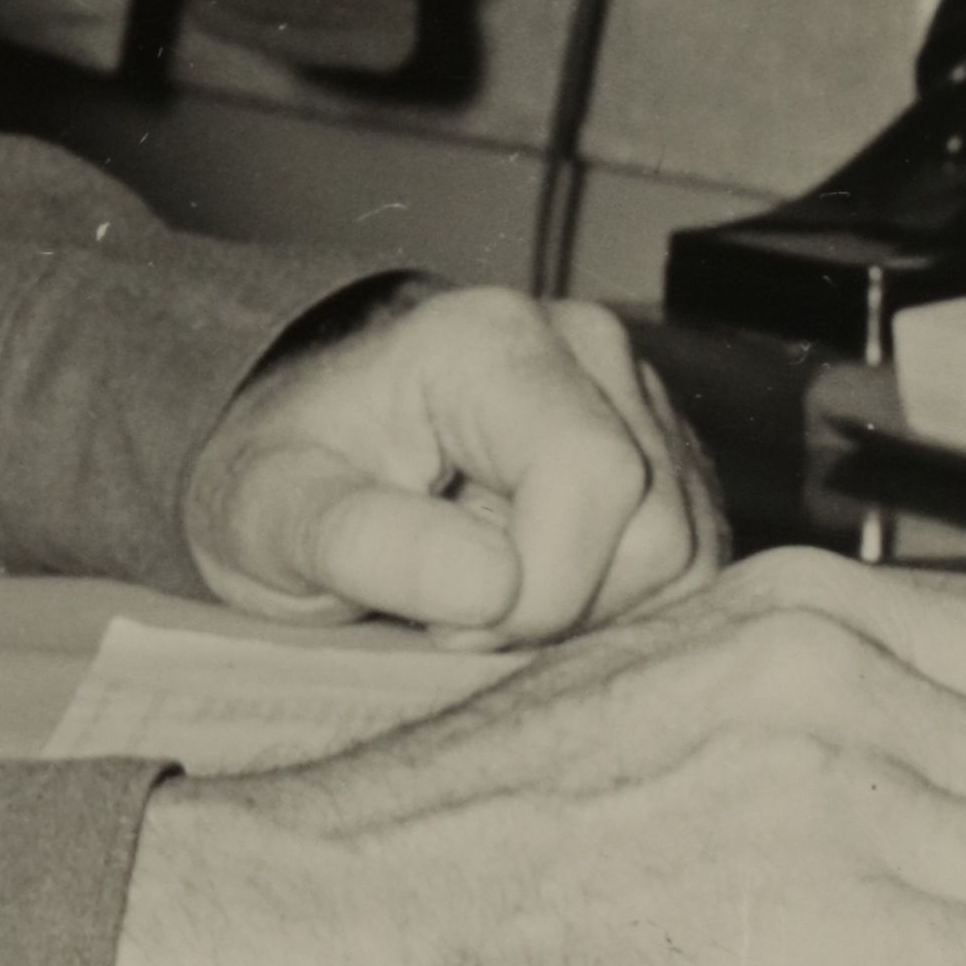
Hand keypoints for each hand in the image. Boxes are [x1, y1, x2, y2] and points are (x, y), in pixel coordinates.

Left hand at [182, 281, 718, 640]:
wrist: (314, 451)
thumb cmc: (291, 481)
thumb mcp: (273, 517)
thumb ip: (364, 542)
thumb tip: (494, 587)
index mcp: (493, 341)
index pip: (594, 480)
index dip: (539, 589)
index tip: (444, 624)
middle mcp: (589, 350)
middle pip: (657, 532)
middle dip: (559, 612)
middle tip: (457, 619)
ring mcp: (641, 402)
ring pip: (687, 560)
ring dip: (588, 618)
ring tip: (488, 600)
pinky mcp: (670, 460)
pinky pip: (691, 569)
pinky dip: (615, 611)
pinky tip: (534, 594)